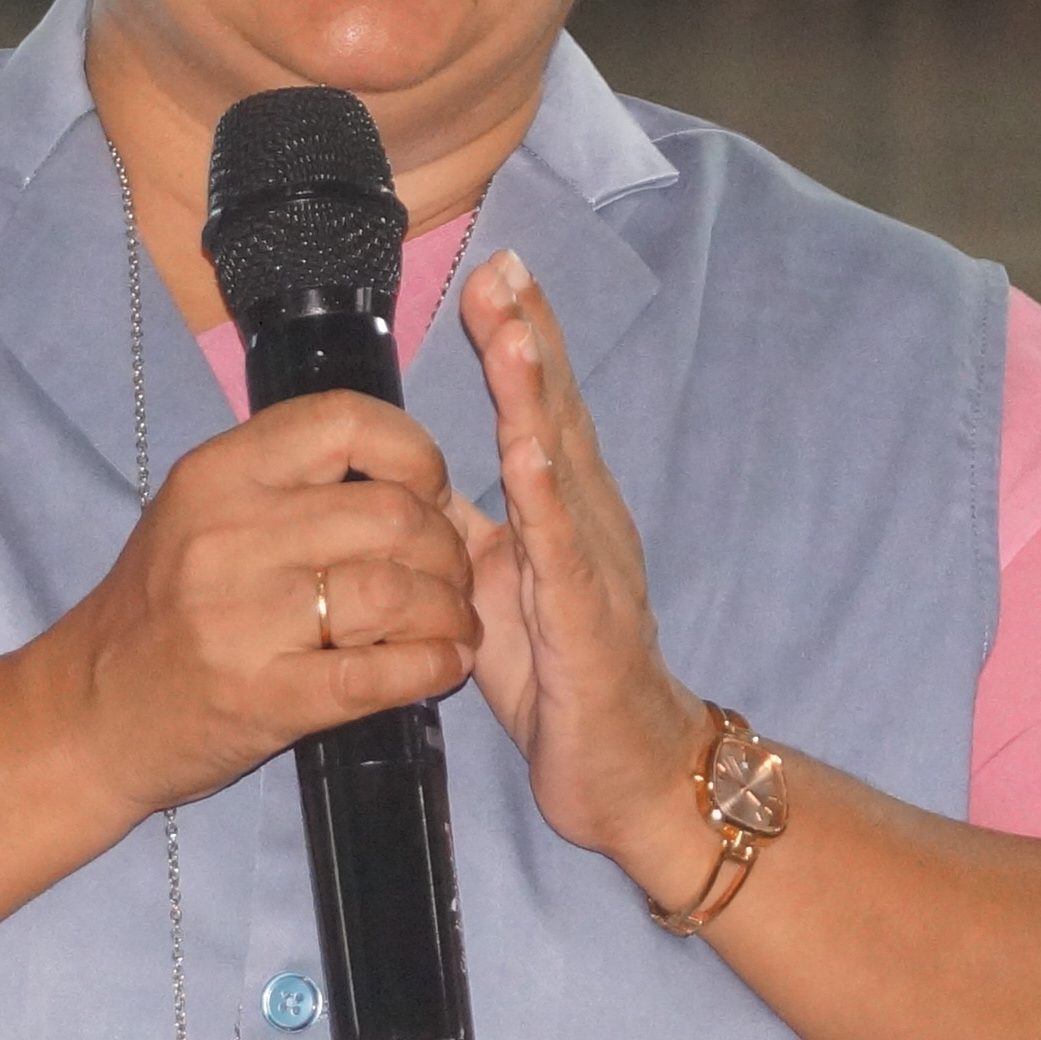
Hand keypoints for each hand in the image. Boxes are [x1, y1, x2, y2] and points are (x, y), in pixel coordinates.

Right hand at [29, 389, 480, 818]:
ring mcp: (242, 619)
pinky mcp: (262, 696)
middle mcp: (226, 535)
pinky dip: (430, 666)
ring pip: (395, 590)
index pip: (346, 421)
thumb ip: (289, 482)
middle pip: (390, 513)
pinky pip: (378, 673)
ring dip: (448, 610)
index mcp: (216, 474)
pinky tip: (442, 665)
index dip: (415, 452)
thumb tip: (412, 476)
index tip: (430, 491)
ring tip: (454, 624)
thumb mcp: (199, 514)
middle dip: (447, 546)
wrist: (89, 715)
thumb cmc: (159, 611)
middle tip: (453, 575)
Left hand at [448, 251, 712, 870]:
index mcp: (562, 510)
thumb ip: (469, 528)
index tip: (492, 268)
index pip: (537, 407)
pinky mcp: (590, 620)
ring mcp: (594, 565)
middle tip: (503, 264)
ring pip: (563, 464)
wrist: (626, 775)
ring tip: (512, 331)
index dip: (518, 337)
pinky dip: (547, 497)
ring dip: (536, 395)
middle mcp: (587, 520)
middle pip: (556, 411)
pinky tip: (528, 452)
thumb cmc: (563, 678)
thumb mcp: (500, 587)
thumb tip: (414, 476)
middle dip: (529, 335)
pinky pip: (565, 551)